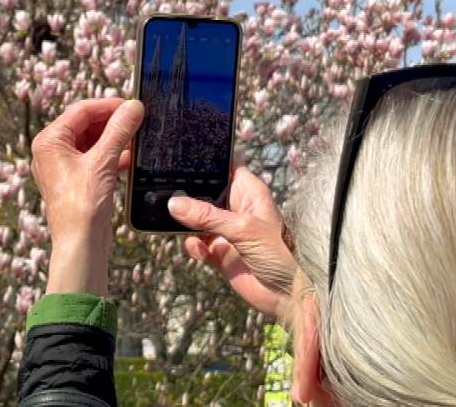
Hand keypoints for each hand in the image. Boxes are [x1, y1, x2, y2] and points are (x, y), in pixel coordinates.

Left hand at [31, 98, 143, 295]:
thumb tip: (133, 107)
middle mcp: (52, 151)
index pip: (81, 110)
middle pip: (86, 124)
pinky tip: (131, 157)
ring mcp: (64, 166)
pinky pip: (96, 159)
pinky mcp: (77, 180)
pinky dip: (113, 155)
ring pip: (93, 141)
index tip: (132, 105)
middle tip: (138, 120)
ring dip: (115, 139)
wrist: (80, 244)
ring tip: (137, 137)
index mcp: (49, 142)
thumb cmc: (82, 205)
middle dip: (113, 122)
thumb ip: (119, 131)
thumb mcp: (103, 162)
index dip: (108, 106)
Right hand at [169, 166, 294, 319]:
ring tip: (182, 228)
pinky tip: (201, 252)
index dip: (207, 162)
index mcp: (248, 192)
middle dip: (188, 196)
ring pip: (196, 218)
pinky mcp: (219, 251)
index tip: (181, 159)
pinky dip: (193, 246)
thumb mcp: (243, 229)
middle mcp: (236, 207)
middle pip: (204, 192)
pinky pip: (196, 242)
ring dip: (186, 224)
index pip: (225, 166)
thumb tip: (175, 204)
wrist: (286, 295)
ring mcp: (226, 230)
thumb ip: (208, 216)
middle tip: (169, 197)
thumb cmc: (279, 254)